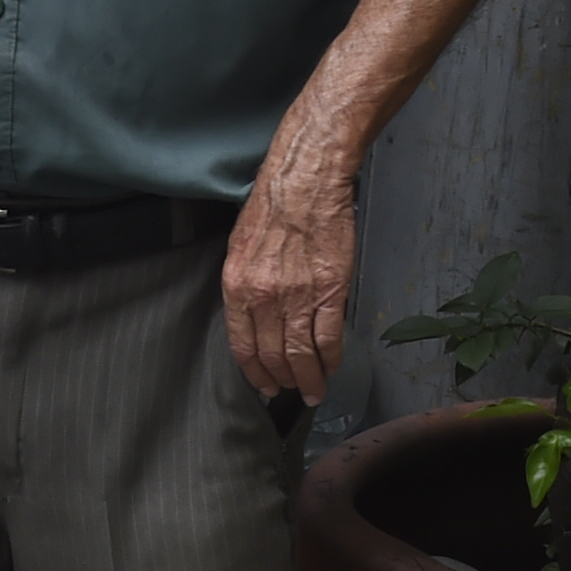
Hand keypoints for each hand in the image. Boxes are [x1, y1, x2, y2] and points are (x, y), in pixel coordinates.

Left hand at [223, 142, 358, 404]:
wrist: (305, 180)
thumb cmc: (272, 206)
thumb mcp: (240, 248)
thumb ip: (244, 288)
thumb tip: (252, 321)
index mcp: (238, 289)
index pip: (244, 348)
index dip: (255, 374)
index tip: (265, 386)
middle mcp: (265, 298)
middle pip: (274, 357)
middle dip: (284, 381)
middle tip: (293, 391)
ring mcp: (299, 296)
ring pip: (302, 355)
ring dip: (310, 379)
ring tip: (315, 390)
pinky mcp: (331, 290)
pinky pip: (329, 337)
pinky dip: (332, 358)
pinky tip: (332, 366)